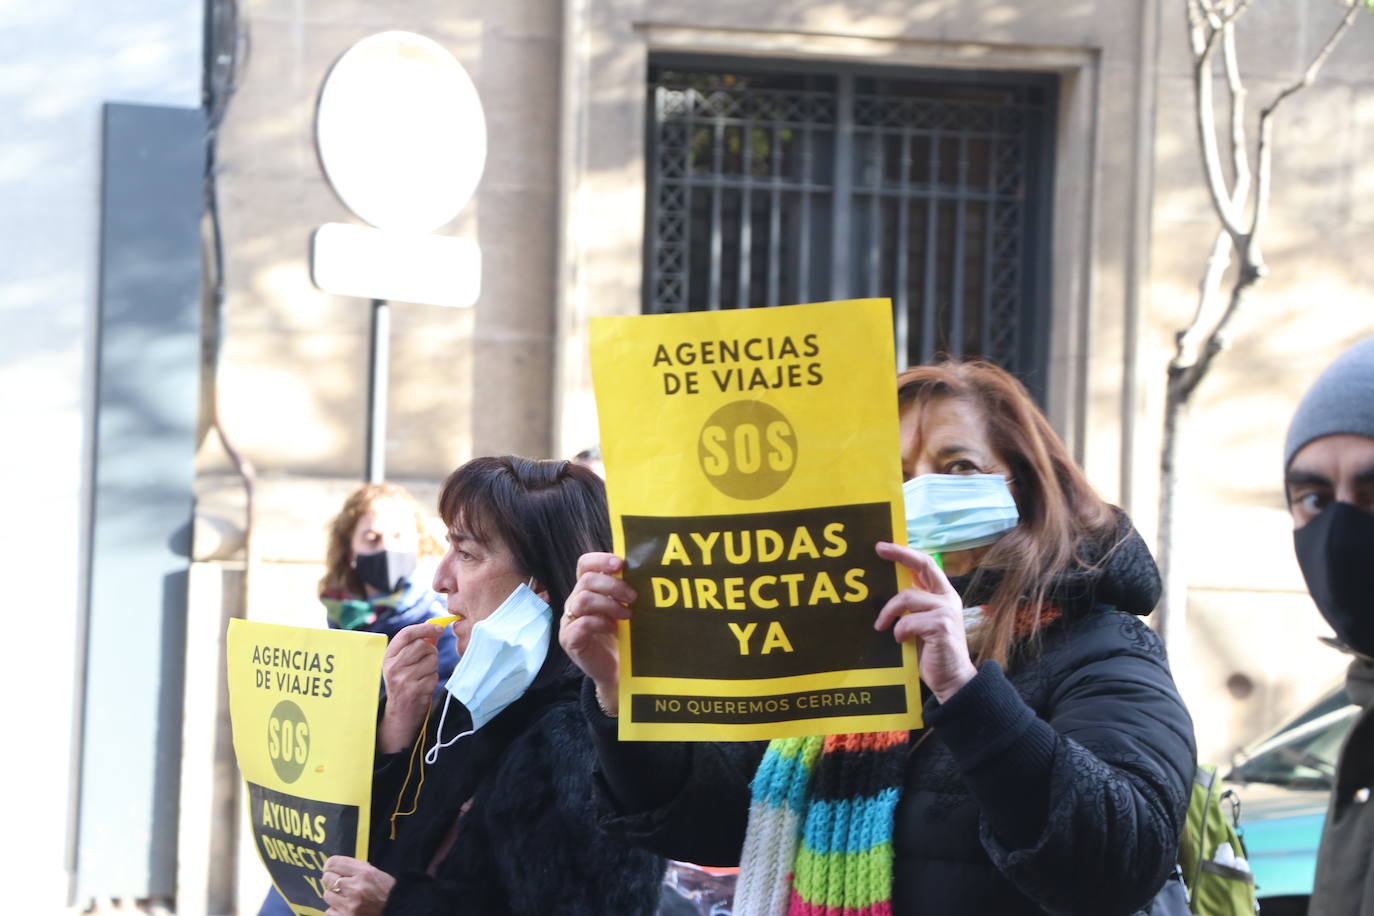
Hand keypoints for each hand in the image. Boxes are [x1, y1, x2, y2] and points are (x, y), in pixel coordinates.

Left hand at [321, 856, 393, 915]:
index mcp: (364, 872)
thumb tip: (333, 866)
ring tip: (345, 896)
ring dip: (334, 895)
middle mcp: (356, 887)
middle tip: (340, 883)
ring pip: (327, 895)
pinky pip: (329, 910)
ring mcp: (351, 905)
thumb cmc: (386, 890)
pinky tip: (345, 907)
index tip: (330, 869)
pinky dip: (335, 909)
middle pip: (327, 878)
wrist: (397, 907)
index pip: (333, 863)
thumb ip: (354, 868)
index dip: (330, 866)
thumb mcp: (374, 872)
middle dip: (332, 880)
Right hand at [378, 623, 440, 752]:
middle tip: (427, 661)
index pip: (406, 633)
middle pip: (422, 645)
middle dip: (431, 651)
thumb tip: (435, 628)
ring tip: (423, 675)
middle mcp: (393, 667)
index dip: (425, 628)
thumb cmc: (405, 682)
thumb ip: (418, 644)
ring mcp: (402, 680)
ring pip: (431, 660)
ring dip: (433, 667)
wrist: (400, 712)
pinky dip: (433, 680)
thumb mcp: (404, 662)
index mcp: (388, 656)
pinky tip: (424, 686)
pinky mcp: (413, 691)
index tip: (439, 628)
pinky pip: (434, 676)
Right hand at [559, 552, 635, 715]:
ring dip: (609, 604)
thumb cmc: (623, 637)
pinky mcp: (570, 639)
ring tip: (627, 615)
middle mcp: (575, 602)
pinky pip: (581, 623)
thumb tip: (644, 570)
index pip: (585, 565)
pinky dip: (601, 623)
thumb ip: (625, 591)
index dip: (600, 560)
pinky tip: (614, 629)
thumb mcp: (625, 609)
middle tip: (633, 597)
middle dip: (613, 585)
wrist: (618, 671)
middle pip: (587, 579)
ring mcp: (569, 621)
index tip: (620, 564)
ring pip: (583, 599)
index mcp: (587, 590)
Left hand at [873, 541, 977, 702]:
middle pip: (923, 565)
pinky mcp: (941, 626)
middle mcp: (947, 598)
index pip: (926, 565)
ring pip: (907, 597)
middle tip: (878, 549)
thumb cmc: (933, 652)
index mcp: (942, 595)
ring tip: (882, 626)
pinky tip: (901, 641)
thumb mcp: (921, 623)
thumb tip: (885, 592)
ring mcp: (946, 611)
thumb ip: (912, 607)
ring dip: (889, 613)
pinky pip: (908, 621)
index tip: (882, 546)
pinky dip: (899, 631)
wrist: (952, 679)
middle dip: (900, 554)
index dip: (905, 553)